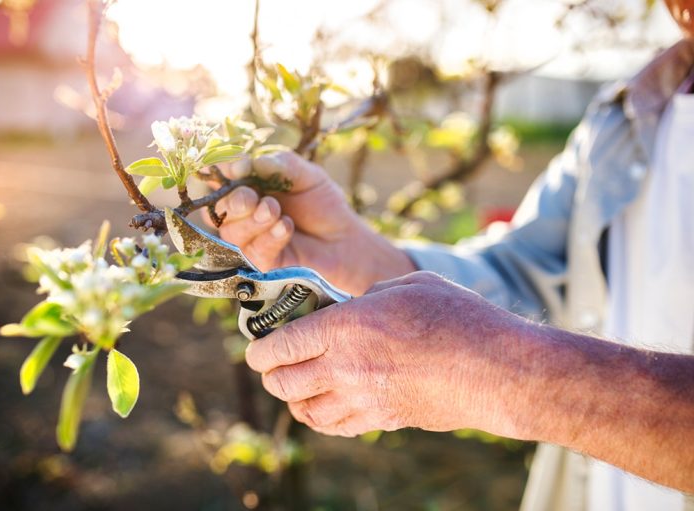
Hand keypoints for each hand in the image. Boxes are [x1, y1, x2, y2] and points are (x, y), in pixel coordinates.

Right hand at [212, 151, 414, 295]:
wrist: (344, 238)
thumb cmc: (323, 204)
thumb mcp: (307, 175)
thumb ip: (281, 164)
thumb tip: (252, 162)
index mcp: (248, 186)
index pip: (221, 178)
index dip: (222, 172)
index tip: (237, 168)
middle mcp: (243, 213)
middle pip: (220, 208)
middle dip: (235, 201)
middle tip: (253, 198)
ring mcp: (249, 239)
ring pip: (231, 232)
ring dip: (253, 220)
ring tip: (277, 212)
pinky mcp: (260, 262)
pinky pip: (253, 251)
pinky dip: (269, 237)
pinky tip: (286, 227)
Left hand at [244, 271, 523, 437]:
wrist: (498, 370)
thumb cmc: (458, 318)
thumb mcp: (409, 285)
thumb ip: (370, 294)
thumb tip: (354, 304)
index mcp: (346, 326)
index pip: (282, 344)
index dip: (260, 350)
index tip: (255, 351)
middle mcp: (345, 367)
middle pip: (284, 381)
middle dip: (270, 375)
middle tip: (271, 366)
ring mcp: (363, 399)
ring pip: (305, 411)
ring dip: (292, 400)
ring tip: (294, 388)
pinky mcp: (383, 420)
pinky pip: (336, 427)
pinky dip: (320, 419)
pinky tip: (323, 408)